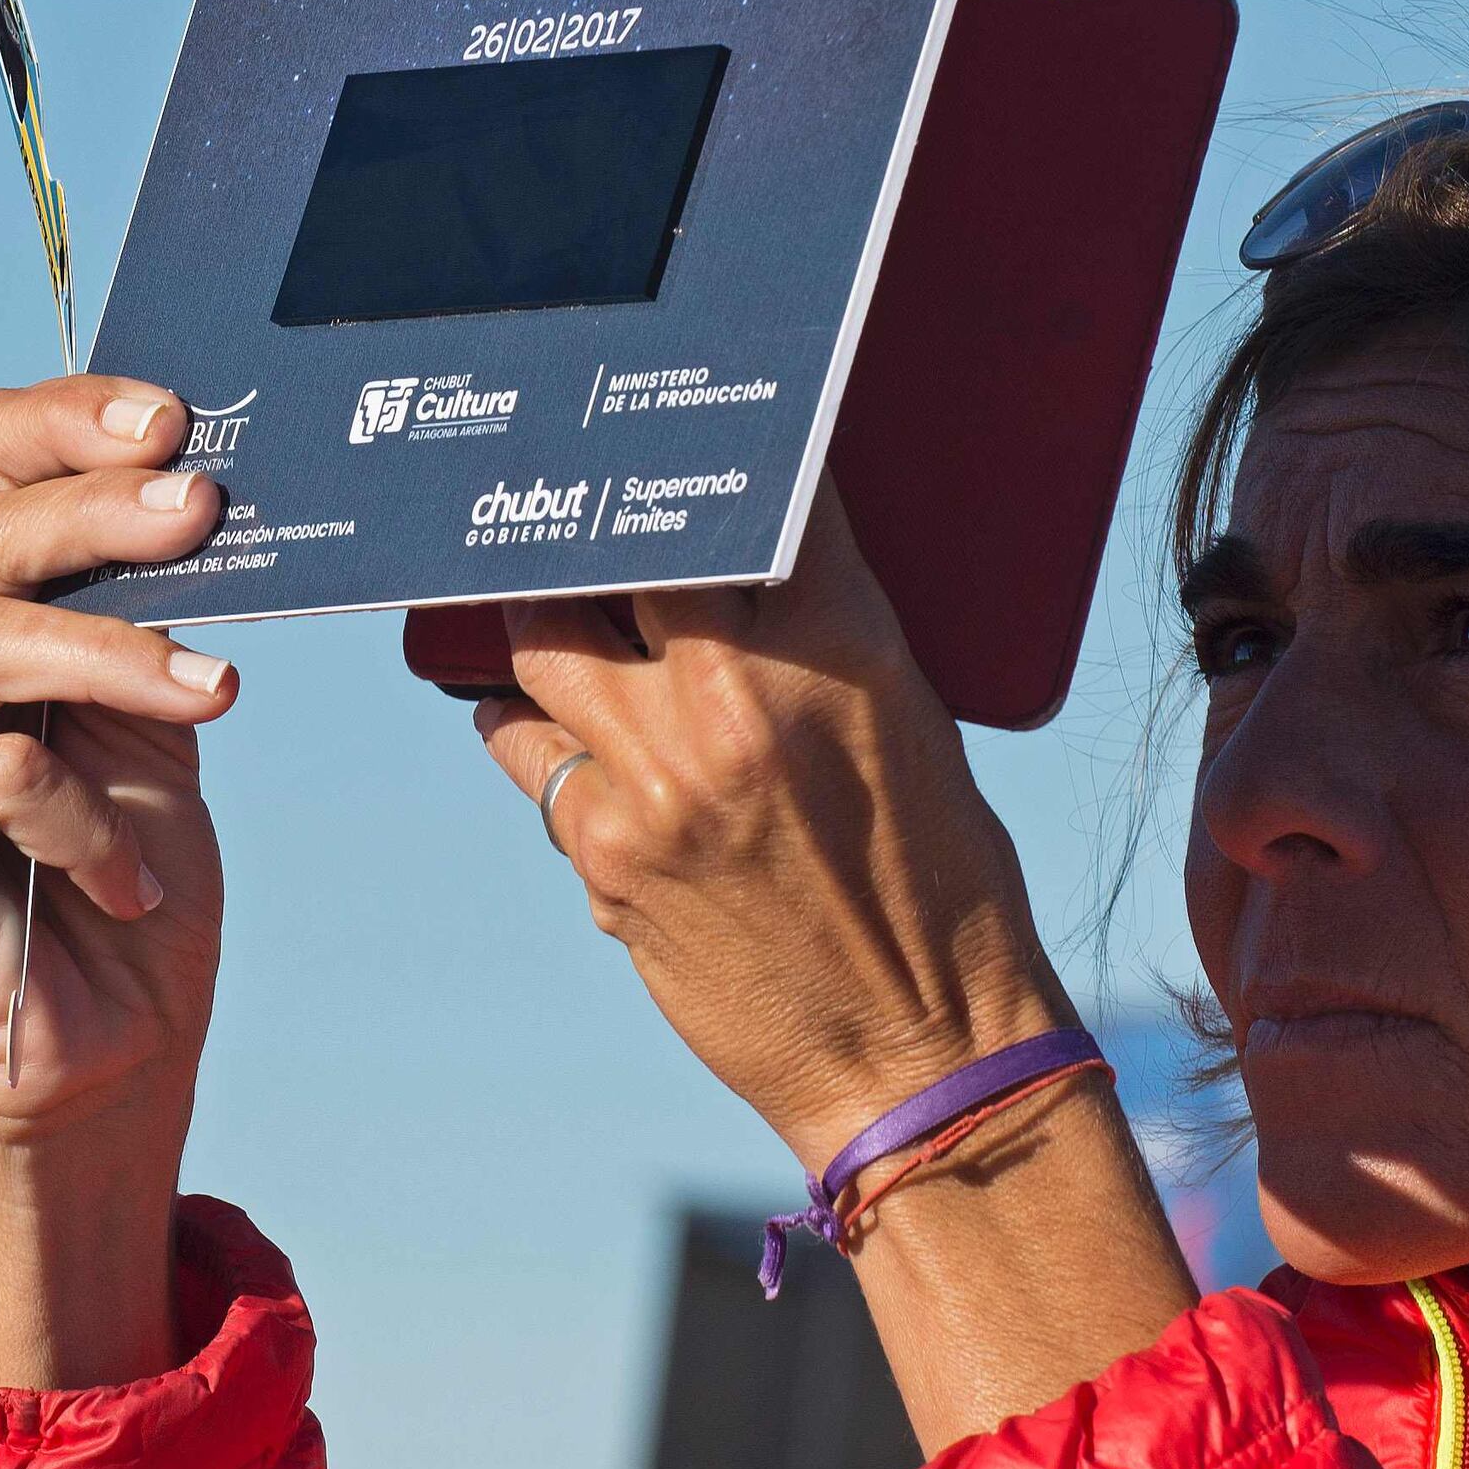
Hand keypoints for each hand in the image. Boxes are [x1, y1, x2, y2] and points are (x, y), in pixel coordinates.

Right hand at [0, 379, 238, 1386]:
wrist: (104, 1079)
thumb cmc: (131, 911)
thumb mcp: (161, 740)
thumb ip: (156, 631)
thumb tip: (203, 505)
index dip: (68, 424)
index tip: (173, 420)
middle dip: (104, 515)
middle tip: (206, 511)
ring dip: (114, 656)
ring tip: (213, 697)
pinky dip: (83, 819)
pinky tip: (127, 880)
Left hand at [477, 491, 1192, 1442]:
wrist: (920, 1057)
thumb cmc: (942, 888)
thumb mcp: (912, 724)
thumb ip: (821, 630)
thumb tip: (733, 552)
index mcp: (841, 646)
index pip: (750, 490)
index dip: (701, 444)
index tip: (665, 412)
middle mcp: (737, 696)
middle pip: (613, 540)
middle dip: (593, 512)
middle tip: (569, 484)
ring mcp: (658, 775)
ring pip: (540, 635)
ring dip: (542, 612)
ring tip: (547, 597)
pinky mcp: (605, 850)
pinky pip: (526, 746)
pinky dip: (535, 724)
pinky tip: (553, 717)